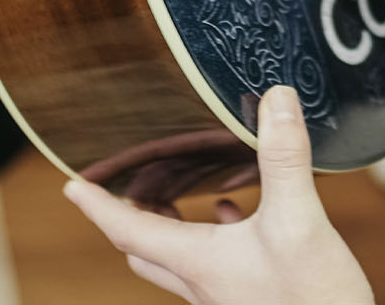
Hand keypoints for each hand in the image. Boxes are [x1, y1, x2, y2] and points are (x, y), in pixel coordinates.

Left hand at [63, 86, 373, 304]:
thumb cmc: (313, 302)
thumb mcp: (298, 223)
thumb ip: (284, 160)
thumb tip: (275, 100)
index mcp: (197, 261)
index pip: (127, 228)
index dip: (96, 204)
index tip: (72, 184)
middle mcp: (202, 282)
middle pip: (144, 248)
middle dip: (128, 216)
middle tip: (121, 187)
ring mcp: (226, 293)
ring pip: (178, 258)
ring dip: (169, 226)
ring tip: (175, 195)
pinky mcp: (254, 296)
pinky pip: (217, 265)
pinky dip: (215, 236)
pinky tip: (237, 217)